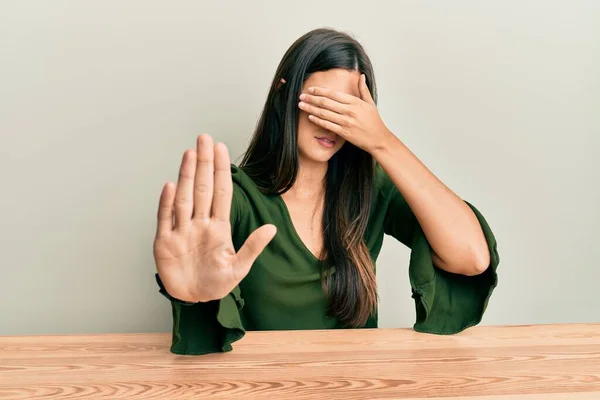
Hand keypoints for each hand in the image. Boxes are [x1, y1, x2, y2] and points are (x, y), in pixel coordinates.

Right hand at [153, 134, 276, 302]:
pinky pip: (165, 219)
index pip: (221, 192)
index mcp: (218, 227)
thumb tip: (272, 228)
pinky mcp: (164, 242)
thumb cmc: (216, 282)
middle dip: (204, 164)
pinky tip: (171, 186)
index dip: (222, 170)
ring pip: (184, 198)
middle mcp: (199, 223)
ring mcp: (181, 231)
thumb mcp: (238, 268)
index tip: (221, 148)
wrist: (193, 299)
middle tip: (204, 139)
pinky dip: (167, 203)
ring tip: (189, 153)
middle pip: (202, 188)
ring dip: (186, 176)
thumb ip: (253, 247)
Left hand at [298, 74, 393, 153]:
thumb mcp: (370, 103)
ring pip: (324, 113)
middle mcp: (349, 111)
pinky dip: (318, 121)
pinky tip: (310, 117)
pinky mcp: (344, 133)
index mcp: (354, 102)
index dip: (320, 91)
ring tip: (301, 105)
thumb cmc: (374, 121)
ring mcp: (346, 122)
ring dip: (311, 108)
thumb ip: (363, 89)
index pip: (333, 94)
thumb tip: (361, 76)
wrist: (378, 139)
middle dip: (311, 98)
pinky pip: (327, 125)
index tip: (311, 89)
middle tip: (301, 96)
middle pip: (326, 102)